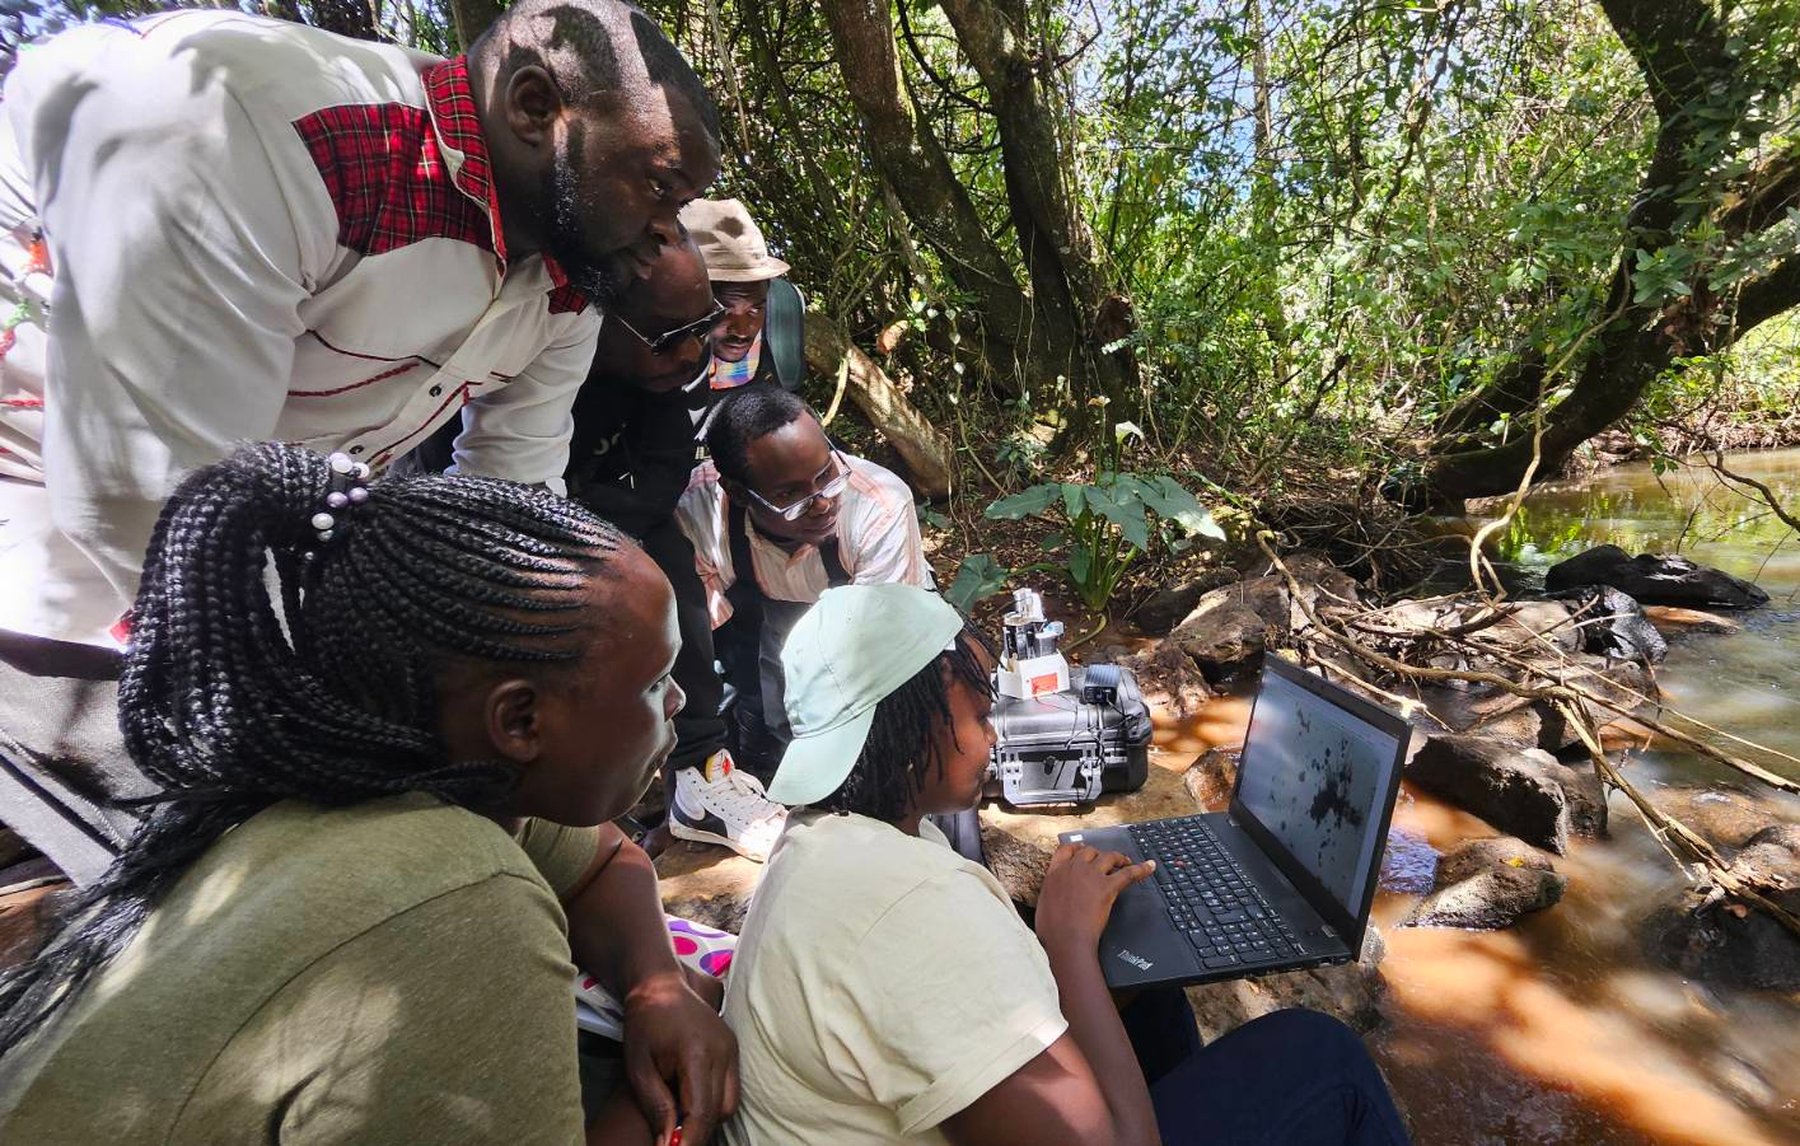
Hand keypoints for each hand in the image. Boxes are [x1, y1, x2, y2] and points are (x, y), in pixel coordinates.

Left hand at [620, 970, 740, 1145]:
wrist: (659, 984)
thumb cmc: (644, 1022)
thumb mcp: (638, 1066)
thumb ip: (656, 1105)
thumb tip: (668, 1142)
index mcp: (697, 1051)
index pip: (701, 1110)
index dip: (690, 1139)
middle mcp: (723, 1050)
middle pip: (720, 1110)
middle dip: (698, 1131)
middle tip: (673, 1138)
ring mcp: (732, 1047)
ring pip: (730, 1102)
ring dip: (708, 1117)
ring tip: (680, 1118)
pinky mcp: (733, 1047)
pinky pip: (731, 1087)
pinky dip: (714, 1101)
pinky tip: (691, 1101)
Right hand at [1033, 844, 1155, 954]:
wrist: (1066, 939)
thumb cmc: (1053, 930)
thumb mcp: (1044, 905)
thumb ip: (1051, 894)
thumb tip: (1054, 897)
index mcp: (1054, 873)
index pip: (1065, 849)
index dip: (1076, 848)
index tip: (1082, 849)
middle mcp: (1073, 868)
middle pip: (1089, 850)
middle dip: (1098, 853)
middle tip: (1106, 860)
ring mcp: (1091, 875)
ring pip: (1109, 856)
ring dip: (1118, 857)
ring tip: (1125, 861)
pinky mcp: (1107, 886)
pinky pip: (1128, 873)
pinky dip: (1141, 869)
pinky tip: (1149, 867)